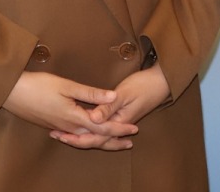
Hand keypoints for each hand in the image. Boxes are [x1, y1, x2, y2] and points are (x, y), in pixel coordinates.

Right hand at [4, 70, 137, 150]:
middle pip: (95, 138)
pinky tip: (87, 136)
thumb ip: (91, 93)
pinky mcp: (52, 125)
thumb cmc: (39, 86)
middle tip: (129, 142)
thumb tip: (114, 97)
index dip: (119, 128)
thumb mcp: (67, 86)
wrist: (11, 93)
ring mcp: (59, 127)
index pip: (103, 127)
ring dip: (100, 140)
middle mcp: (68, 127)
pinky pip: (74, 135)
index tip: (134, 129)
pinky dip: (86, 138)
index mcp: (74, 118)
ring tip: (113, 140)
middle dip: (113, 141)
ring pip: (85, 138)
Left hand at [48, 65, 171, 149]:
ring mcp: (120, 120)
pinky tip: (84, 124)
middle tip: (56, 136)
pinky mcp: (120, 114)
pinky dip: (91, 128)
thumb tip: (92, 118)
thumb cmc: (145, 84)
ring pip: (99, 134)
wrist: (163, 81)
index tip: (59, 135)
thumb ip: (109, 107)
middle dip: (75, 139)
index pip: (94, 136)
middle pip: (95, 139)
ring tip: (65, 134)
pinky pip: (103, 127)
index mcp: (118, 121)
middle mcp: (118, 124)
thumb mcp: (125, 93)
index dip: (75, 137)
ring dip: (82, 135)